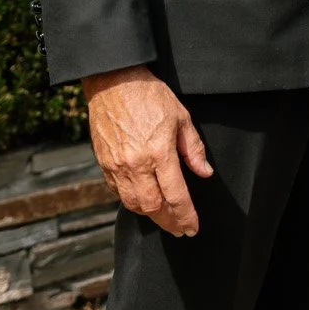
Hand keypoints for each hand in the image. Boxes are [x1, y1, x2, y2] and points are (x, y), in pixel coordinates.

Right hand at [83, 67, 212, 237]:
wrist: (113, 81)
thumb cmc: (149, 95)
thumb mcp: (181, 117)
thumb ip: (193, 148)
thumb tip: (204, 172)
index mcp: (159, 153)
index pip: (176, 195)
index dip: (186, 216)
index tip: (192, 227)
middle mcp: (136, 164)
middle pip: (153, 207)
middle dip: (168, 222)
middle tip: (179, 229)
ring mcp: (117, 165)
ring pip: (133, 203)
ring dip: (150, 215)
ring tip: (163, 216)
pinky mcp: (104, 163)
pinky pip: (117, 192)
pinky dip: (131, 201)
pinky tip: (142, 200)